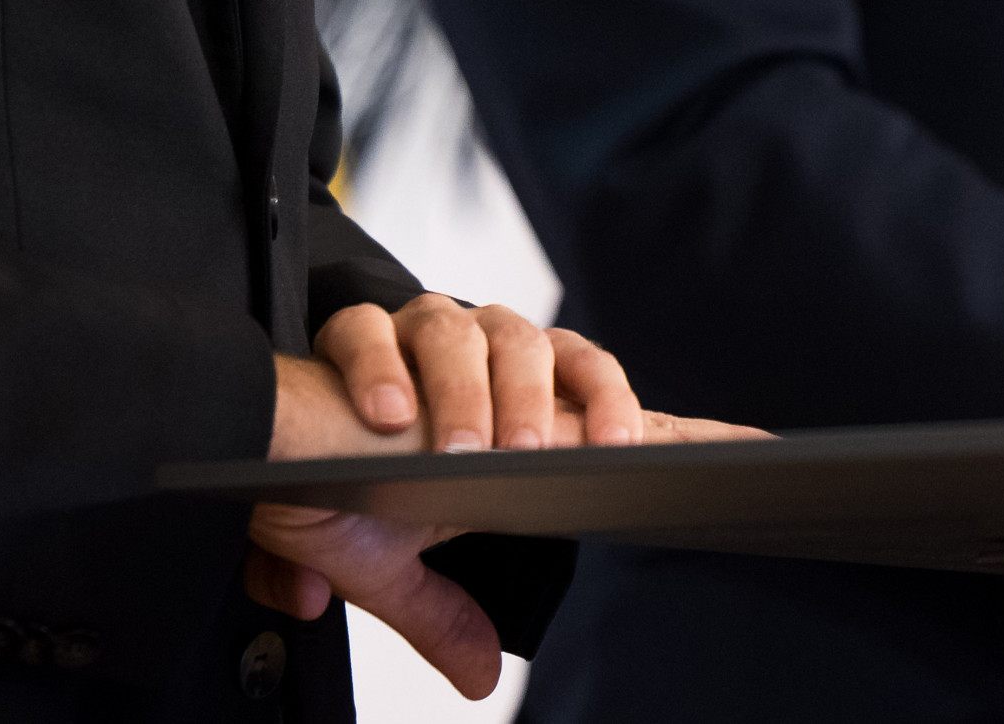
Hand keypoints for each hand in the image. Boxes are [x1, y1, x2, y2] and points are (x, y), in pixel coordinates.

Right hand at [248, 303, 764, 696]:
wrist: (242, 445)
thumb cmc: (326, 481)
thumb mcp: (389, 559)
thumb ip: (440, 609)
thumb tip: (482, 674)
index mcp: (505, 403)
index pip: (607, 404)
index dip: (682, 428)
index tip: (760, 457)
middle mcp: (473, 355)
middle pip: (545, 346)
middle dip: (551, 401)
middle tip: (544, 461)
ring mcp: (412, 334)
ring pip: (467, 329)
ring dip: (470, 389)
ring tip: (462, 446)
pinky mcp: (347, 334)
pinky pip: (371, 332)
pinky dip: (381, 370)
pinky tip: (385, 417)